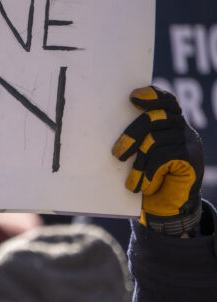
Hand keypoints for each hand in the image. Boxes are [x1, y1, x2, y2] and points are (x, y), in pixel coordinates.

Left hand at [112, 85, 202, 234]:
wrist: (170, 207)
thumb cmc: (150, 178)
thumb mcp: (142, 156)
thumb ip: (137, 140)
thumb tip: (109, 132)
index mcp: (170, 122)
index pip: (165, 100)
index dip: (151, 95)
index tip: (132, 97)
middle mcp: (182, 127)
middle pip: (154, 118)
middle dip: (131, 134)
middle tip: (116, 154)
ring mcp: (189, 141)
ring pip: (155, 140)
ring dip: (139, 162)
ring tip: (131, 181)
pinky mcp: (191, 157)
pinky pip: (163, 157)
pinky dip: (149, 171)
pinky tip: (142, 185)